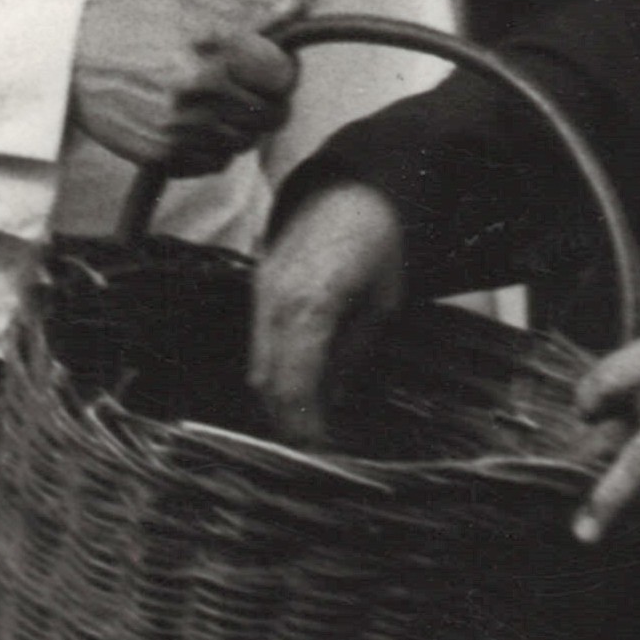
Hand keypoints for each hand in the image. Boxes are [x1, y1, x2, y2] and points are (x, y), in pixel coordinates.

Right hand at [70, 0, 298, 176]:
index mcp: (212, 42)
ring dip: (242, 123)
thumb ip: (244, 5)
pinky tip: (196, 122)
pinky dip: (215, 145)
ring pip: (247, 140)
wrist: (64, 61)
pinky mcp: (164, 154)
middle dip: (266, 96)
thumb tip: (294, 9)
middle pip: (273, 111)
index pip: (284, 73)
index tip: (268, 62)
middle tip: (245, 82)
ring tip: (217, 101)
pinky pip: (217, 161)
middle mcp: (202, 87)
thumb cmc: (125, 20)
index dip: (281, 67)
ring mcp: (183, 126)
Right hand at [248, 178, 408, 444]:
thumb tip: (330, 400)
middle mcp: (275, 301)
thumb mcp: (382, 303)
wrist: (352, 185)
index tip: (322, 454)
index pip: (293, 384)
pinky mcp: (258, 288)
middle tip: (315, 451)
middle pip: (267, 381)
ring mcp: (260, 293)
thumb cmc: (381, 242)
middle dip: (287, 422)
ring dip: (278, 399)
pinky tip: (296, 388)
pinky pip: (258, 343)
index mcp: (310, 305)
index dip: (304, 427)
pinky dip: (274, 372)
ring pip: (257, 365)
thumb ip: (351, 353)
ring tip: (306, 427)